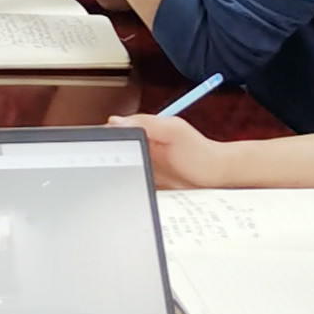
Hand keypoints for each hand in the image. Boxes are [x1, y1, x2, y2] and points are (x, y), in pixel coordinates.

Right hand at [106, 113, 234, 189]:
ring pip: (114, 169)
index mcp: (142, 130)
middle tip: (105, 168)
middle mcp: (138, 146)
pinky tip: (127, 191)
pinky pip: (126, 185)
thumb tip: (115, 121)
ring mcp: (140, 165)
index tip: (98, 147)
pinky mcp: (143, 183)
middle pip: (109, 151)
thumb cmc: (199, 153)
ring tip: (116, 181)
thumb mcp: (174, 131)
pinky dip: (123, 189)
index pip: (112, 131)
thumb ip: (147, 123)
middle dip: (103, 159)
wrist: (215, 178)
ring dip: (112, 175)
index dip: (102, 138)